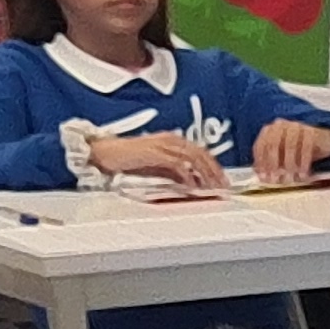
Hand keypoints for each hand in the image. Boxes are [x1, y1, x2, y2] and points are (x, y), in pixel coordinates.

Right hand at [90, 131, 225, 191]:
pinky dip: (187, 176)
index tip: (223, 181)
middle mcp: (170, 140)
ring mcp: (162, 145)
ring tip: (212, 188)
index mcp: (172, 141)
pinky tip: (192, 187)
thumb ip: (177, 173)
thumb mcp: (159, 168)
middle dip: (215, 171)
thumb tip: (195, 184)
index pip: (201, 152)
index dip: (214, 167)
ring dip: (205, 174)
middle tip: (223, 187)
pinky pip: (177, 164)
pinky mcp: (154, 152)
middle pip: (201, 153)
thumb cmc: (130, 160)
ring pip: (192, 157)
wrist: (106, 154)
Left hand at [247, 117, 329, 183]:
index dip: (261, 162)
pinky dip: (304, 163)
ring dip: (290, 165)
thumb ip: (272, 163)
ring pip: (290, 146)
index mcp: (270, 130)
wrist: (323, 140)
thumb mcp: (282, 155)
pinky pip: (306, 148)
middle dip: (273, 164)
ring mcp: (296, 127)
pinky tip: (304, 175)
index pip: (261, 146)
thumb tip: (263, 177)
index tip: (263, 177)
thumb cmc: (298, 150)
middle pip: (273, 145)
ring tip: (292, 179)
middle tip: (276, 180)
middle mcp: (281, 126)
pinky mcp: (311, 132)